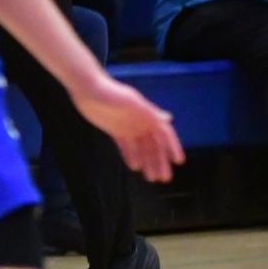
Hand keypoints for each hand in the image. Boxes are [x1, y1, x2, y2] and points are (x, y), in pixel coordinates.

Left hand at [70, 74, 184, 182]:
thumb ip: (149, 112)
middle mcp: (141, 122)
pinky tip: (135, 167)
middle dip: (161, 162)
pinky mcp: (116, 131)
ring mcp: (129, 127)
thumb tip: (169, 119)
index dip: (173, 147)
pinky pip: (126, 147)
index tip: (178, 161)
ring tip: (152, 178)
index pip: (165, 134)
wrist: (89, 89)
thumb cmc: (112, 93)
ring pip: (142, 149)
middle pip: (154, 146)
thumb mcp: (131, 101)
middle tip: (165, 178)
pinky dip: (131, 156)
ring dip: (148, 163)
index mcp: (148, 115)